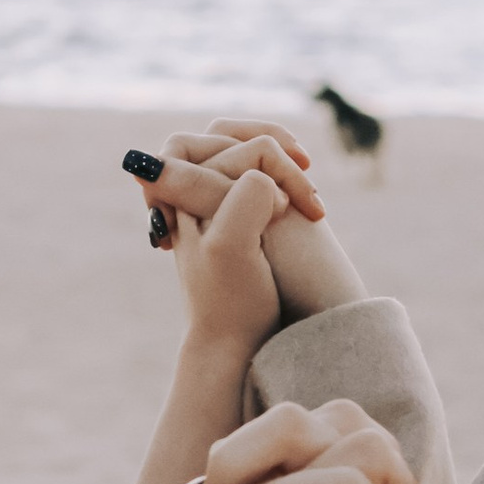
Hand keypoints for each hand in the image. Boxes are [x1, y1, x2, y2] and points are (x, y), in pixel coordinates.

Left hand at [120, 123, 367, 342]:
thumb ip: (243, 196)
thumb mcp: (233, 246)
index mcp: (175, 191)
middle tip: (305, 170)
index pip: (221, 140)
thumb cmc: (235, 300)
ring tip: (307, 193)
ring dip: (277, 164)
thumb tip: (262, 174)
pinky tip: (307, 208)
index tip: (286, 198)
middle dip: (269, 149)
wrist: (239, 345)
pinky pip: (258, 179)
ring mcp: (213, 205)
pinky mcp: (238, 220)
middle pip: (226, 138)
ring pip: (243, 157)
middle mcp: (187, 193)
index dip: (261, 158)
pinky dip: (283, 183)